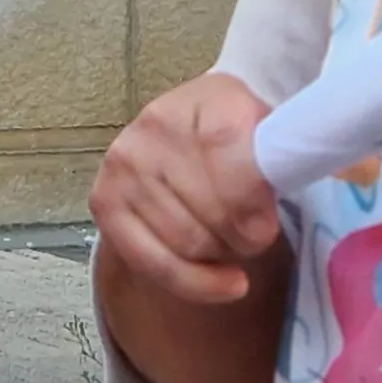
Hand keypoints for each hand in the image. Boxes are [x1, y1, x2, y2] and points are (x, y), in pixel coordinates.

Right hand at [91, 73, 282, 304]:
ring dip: (221, 256)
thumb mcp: (269, 136)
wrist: (185, 139)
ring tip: (231, 242)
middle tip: (257, 237)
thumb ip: (276, 164)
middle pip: (211, 209)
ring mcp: (124, 163)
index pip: (226, 148)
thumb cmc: (236, 142)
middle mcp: (156, 124)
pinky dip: (198, 283)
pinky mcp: (105, 201)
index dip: (252, 196)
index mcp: (207, 99)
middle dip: (245, 237)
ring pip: (188, 243)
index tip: (269, 223)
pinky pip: (157, 265)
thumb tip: (260, 223)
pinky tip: (224, 282)